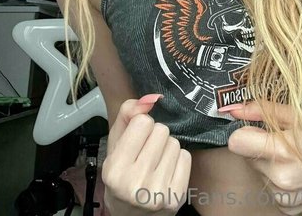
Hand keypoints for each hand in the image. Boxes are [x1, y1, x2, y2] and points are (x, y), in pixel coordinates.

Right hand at [102, 94, 191, 215]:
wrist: (131, 213)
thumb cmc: (122, 172)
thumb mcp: (115, 142)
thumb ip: (129, 113)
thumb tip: (153, 98)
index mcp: (115, 170)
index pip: (143, 122)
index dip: (140, 126)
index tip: (136, 139)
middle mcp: (135, 184)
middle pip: (161, 131)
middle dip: (154, 137)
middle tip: (146, 152)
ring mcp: (157, 192)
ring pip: (174, 143)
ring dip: (166, 148)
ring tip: (155, 162)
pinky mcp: (176, 197)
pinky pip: (186, 156)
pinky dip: (178, 160)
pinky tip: (166, 170)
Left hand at [224, 101, 301, 214]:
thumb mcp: (298, 115)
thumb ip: (262, 109)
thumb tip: (233, 107)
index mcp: (281, 153)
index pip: (236, 142)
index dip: (244, 132)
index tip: (256, 129)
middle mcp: (279, 179)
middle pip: (247, 156)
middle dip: (259, 146)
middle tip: (283, 141)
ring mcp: (284, 197)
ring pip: (259, 172)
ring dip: (270, 163)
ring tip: (294, 157)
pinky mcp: (288, 209)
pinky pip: (270, 188)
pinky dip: (279, 179)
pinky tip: (298, 172)